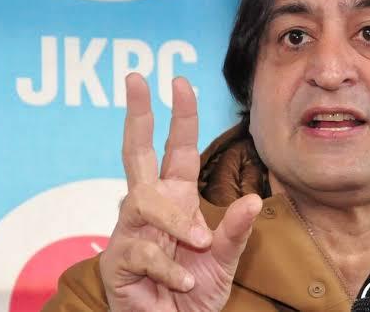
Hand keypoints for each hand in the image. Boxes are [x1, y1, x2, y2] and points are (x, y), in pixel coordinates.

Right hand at [99, 73, 261, 311]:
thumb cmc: (194, 289)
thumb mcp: (224, 260)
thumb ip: (235, 232)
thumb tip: (252, 200)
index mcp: (177, 199)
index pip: (177, 149)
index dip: (180, 116)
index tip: (179, 81)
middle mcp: (151, 207)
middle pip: (136, 152)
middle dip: (137, 114)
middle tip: (135, 78)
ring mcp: (130, 231)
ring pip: (142, 202)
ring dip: (174, 222)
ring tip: (199, 244)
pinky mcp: (118, 260)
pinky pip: (142, 251)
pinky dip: (168, 266)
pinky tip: (182, 279)